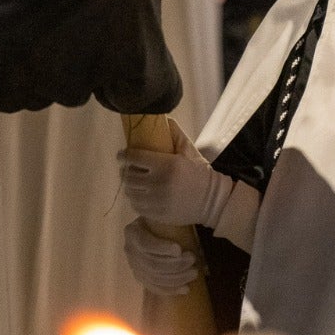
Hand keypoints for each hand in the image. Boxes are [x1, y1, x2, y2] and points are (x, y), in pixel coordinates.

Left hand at [118, 120, 232, 227]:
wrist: (212, 201)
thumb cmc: (199, 173)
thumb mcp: (189, 152)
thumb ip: (176, 135)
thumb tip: (164, 119)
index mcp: (167, 164)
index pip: (134, 157)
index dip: (124, 155)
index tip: (122, 154)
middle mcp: (159, 183)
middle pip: (128, 176)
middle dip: (125, 170)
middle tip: (127, 168)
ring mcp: (157, 201)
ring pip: (130, 192)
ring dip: (128, 185)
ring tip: (133, 182)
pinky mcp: (157, 215)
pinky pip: (136, 206)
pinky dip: (135, 199)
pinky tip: (140, 194)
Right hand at [123, 219, 197, 296]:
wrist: (152, 230)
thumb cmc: (160, 221)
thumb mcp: (160, 215)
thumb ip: (165, 216)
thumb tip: (182, 212)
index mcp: (132, 232)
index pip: (145, 243)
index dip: (161, 248)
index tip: (179, 250)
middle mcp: (129, 250)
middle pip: (151, 263)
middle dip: (174, 265)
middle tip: (193, 260)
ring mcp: (134, 266)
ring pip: (154, 278)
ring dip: (176, 278)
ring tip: (194, 273)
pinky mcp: (141, 278)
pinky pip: (154, 288)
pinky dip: (171, 290)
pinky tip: (185, 289)